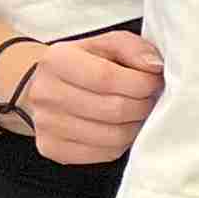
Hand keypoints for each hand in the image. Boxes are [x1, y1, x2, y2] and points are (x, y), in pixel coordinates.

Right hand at [14, 31, 165, 164]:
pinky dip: (122, 143)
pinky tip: (122, 127)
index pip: (107, 78)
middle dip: (143, 105)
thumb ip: (133, 48)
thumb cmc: (86, 63)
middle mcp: (44, 93)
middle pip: (114, 109)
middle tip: (150, 98)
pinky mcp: (52, 148)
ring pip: (113, 136)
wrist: (49, 86)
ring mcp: (45, 124)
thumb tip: (154, 66)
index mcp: (56, 60)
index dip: (141, 83)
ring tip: (137, 112)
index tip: (153, 81)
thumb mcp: (109, 44)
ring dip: (136, 125)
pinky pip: (104, 153)